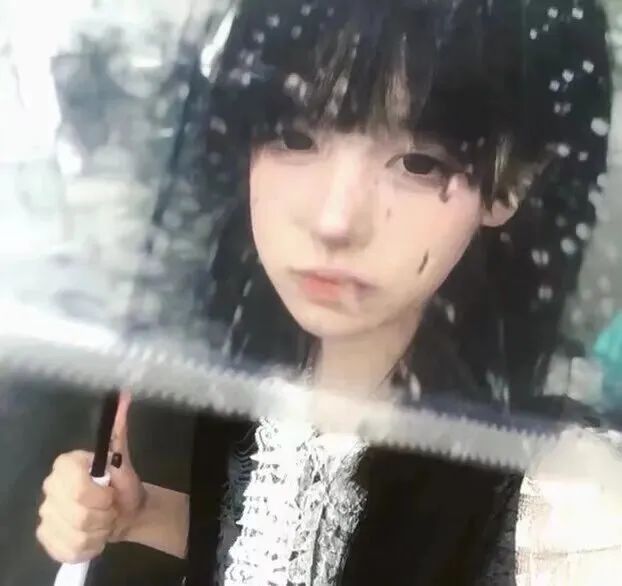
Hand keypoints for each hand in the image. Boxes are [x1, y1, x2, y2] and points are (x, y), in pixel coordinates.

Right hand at [36, 392, 145, 562]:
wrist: (126, 512)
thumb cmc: (124, 485)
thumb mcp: (125, 459)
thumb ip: (120, 430)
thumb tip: (125, 395)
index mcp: (65, 464)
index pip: (76, 485)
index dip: (99, 493)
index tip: (110, 491)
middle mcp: (49, 487)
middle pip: (77, 514)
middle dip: (104, 515)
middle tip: (110, 507)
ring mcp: (45, 514)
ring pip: (75, 535)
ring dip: (99, 532)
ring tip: (105, 521)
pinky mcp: (47, 538)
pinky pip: (68, 550)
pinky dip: (89, 547)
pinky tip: (95, 536)